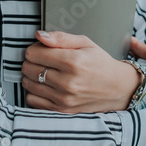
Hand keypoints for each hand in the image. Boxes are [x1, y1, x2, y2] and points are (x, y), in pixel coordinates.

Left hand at [21, 30, 140, 112]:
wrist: (117, 88)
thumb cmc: (100, 62)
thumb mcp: (85, 43)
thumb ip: (60, 38)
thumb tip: (38, 35)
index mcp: (73, 61)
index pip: (34, 53)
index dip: (35, 48)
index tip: (42, 49)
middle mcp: (67, 82)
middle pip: (28, 68)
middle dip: (31, 61)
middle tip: (43, 60)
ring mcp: (64, 98)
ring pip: (28, 84)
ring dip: (31, 76)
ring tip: (44, 72)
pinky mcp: (62, 110)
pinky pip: (32, 101)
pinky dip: (34, 92)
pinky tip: (45, 86)